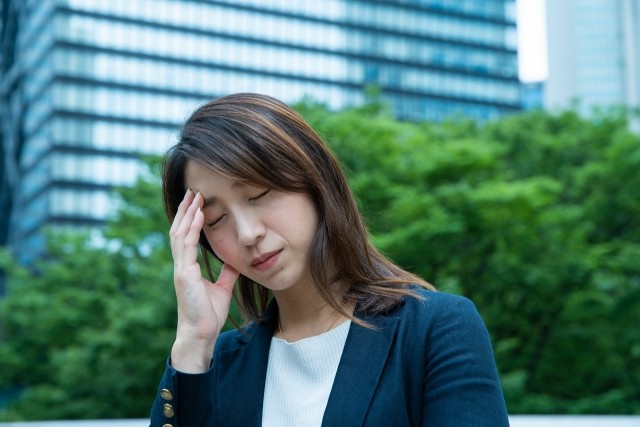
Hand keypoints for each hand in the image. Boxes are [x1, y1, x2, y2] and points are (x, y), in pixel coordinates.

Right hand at [169, 190, 238, 371]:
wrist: (202, 333)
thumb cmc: (208, 314)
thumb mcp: (222, 288)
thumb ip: (226, 273)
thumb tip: (235, 260)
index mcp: (187, 267)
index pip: (186, 236)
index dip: (190, 218)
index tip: (198, 201)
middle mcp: (181, 265)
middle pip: (179, 230)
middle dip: (186, 209)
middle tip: (193, 190)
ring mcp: (181, 268)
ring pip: (180, 233)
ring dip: (188, 213)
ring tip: (195, 196)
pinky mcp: (184, 274)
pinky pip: (187, 246)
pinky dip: (192, 228)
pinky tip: (199, 215)